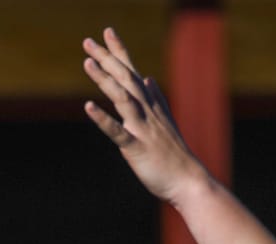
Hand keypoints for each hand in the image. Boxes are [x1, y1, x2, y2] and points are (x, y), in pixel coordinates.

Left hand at [82, 27, 206, 204]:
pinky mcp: (136, 148)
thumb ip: (156, 99)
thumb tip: (148, 79)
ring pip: (122, 98)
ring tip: (87, 63)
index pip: (132, 72)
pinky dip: (103, 119)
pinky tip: (88, 107)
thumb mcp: (165, 121)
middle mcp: (146, 111)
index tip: (107, 32)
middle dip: (107, 58)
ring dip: (105, 80)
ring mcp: (142, 128)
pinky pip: (118, 131)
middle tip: (88, 42)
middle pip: (125, 78)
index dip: (120, 51)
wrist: (187, 180)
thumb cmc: (173, 154)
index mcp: (150, 105)